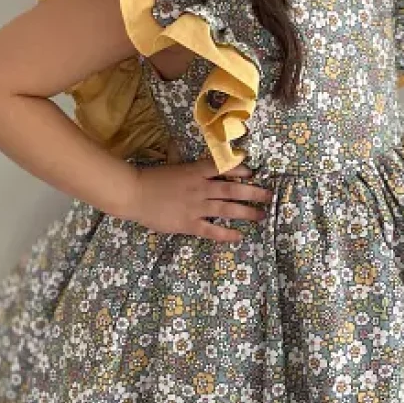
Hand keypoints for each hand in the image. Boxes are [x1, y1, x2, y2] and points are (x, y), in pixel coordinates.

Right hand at [121, 155, 273, 243]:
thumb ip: (191, 167)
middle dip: (254, 192)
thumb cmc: (152, 179)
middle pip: (233, 189)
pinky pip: (212, 230)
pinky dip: (226, 233)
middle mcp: (201, 188)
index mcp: (196, 171)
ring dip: (247, 212)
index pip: (224, 168)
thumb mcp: (175, 166)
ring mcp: (196, 206)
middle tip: (269, 195)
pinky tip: (239, 236)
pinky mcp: (189, 223)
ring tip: (262, 216)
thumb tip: (205, 166)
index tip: (253, 173)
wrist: (134, 193)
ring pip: (228, 209)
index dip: (241, 170)